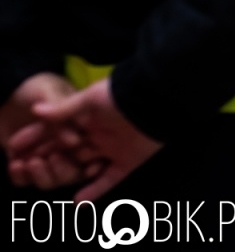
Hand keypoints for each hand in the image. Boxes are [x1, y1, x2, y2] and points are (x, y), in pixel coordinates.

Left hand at [2, 73, 83, 190]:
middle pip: (74, 169)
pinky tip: (14, 165)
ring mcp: (47, 155)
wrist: (6, 91)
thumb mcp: (51, 92)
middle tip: (46, 160)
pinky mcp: (26, 161)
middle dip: (61, 170)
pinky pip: (27, 178)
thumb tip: (73, 141)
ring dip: (40, 175)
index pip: (92, 149)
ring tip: (26, 163)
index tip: (83, 164)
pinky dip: (21, 176)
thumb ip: (64, 112)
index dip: (90, 161)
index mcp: (84, 128)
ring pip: (52, 178)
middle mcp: (68, 145)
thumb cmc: (37, 85)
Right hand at [14, 79, 161, 200]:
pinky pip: (108, 180)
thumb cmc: (122, 95)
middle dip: (45, 159)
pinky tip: (77, 202)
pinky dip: (94, 192)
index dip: (35, 141)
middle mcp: (98, 135)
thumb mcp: (91, 99)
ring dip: (65, 174)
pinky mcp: (128, 162)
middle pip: (66, 152)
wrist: (156, 100)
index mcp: (87, 118)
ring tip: (45, 181)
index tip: (13, 150)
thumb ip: (64, 109)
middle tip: (24, 168)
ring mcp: (113, 150)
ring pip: (83, 167)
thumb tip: (35, 110)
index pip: (55, 133)